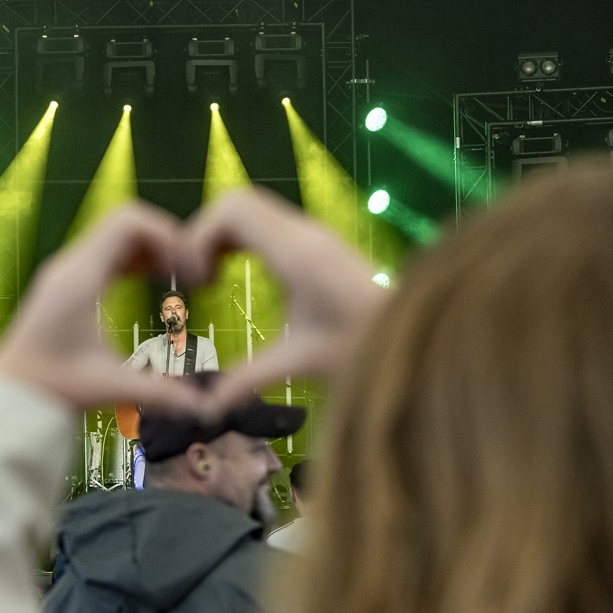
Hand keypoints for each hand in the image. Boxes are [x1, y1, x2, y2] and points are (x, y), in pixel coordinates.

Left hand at [0, 203, 203, 414]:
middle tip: (192, 273)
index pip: (128, 222)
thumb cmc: (53, 387)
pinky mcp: (68, 282)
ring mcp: (67, 270)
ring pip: (117, 235)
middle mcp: (71, 264)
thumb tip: (205, 408)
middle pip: (126, 222)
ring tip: (181, 276)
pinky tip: (156, 280)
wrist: (10, 393)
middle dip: (165, 239)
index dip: (166, 234)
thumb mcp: (109, 387)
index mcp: (80, 277)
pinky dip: (135, 258)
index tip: (189, 267)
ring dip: (151, 248)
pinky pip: (108, 252)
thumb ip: (159, 393)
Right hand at [178, 187, 387, 406]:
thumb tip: (204, 410)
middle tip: (196, 279)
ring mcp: (313, 232)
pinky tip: (235, 273)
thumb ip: (247, 379)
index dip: (200, 236)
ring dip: (221, 235)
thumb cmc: (363, 350)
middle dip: (204, 233)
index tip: (195, 279)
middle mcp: (304, 232)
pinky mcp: (317, 240)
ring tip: (210, 278)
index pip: (233, 210)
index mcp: (296, 253)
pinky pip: (265, 221)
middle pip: (236, 201)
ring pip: (250, 208)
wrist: (417, 338)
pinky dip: (240, 238)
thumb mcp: (300, 363)